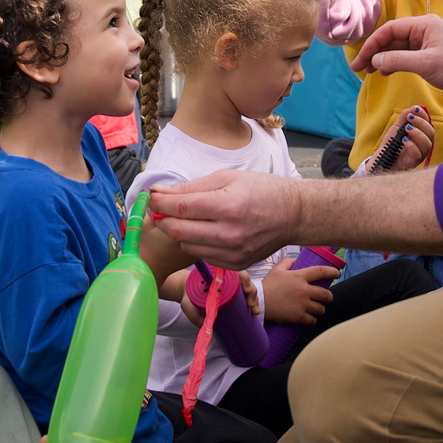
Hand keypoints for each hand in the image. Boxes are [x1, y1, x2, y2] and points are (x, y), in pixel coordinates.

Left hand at [150, 171, 298, 267]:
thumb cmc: (262, 190)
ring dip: (179, 231)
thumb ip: (192, 187)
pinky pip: (202, 255)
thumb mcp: (228, 178)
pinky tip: (205, 230)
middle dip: (161, 218)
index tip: (149, 197)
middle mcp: (229, 233)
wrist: (293, 215)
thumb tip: (161, 192)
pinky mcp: (235, 265)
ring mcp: (232, 253)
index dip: (159, 202)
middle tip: (157, 208)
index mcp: (228, 206)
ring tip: (186, 217)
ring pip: (187, 245)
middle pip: (177, 230)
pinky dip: (196, 242)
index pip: (180, 207)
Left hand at [179, 270, 258, 322]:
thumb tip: (204, 326)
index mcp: (218, 274)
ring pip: (248, 287)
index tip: (247, 290)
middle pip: (245, 280)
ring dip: (254, 298)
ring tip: (254, 311)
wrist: (187, 293)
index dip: (244, 279)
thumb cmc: (188, 295)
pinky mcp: (233, 293)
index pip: (235, 271)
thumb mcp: (188, 303)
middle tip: (251, 305)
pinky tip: (254, 311)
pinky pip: (246, 294)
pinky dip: (252, 301)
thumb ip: (193, 314)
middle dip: (252, 292)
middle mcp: (227, 278)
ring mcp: (232, 285)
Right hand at [262, 255, 333, 324]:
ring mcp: (302, 304)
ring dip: (320, 309)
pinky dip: (312, 319)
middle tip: (326, 298)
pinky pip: (313, 320)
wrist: (259, 302)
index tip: (337, 274)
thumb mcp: (277, 270)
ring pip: (321, 309)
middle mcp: (303, 290)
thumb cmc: (268, 285)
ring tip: (316, 309)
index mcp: (299, 276)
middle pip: (326, 294)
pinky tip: (310, 318)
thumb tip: (298, 261)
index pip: (321, 272)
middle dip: (329, 297)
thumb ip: (289, 262)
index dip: (332, 272)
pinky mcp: (298, 316)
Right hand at [354, 14, 442, 98]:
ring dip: (382, 58)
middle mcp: (423, 30)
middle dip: (374, 52)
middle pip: (391, 38)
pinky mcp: (428, 56)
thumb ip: (398, 60)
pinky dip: (392, 63)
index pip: (390, 30)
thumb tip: (375, 59)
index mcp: (424, 25)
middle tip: (358, 67)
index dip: (372, 44)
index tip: (360, 59)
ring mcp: (426, 43)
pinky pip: (404, 56)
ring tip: (368, 71)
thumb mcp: (425, 64)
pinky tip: (384, 72)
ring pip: (396, 48)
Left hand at [365, 105, 433, 172]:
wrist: (382, 158)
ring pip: (427, 144)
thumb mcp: (397, 127)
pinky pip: (418, 154)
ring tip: (407, 128)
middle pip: (431, 132)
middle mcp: (423, 144)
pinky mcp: (413, 162)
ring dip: (417, 133)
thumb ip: (404, 117)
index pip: (429, 123)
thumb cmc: (392, 144)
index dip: (424, 115)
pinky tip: (404, 140)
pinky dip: (411, 145)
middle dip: (421, 123)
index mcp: (422, 135)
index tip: (415, 109)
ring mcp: (420, 154)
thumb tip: (414, 108)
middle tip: (409, 118)